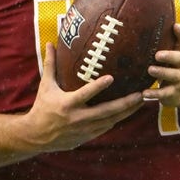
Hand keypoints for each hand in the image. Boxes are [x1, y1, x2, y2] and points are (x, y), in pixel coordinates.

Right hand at [25, 43, 144, 151]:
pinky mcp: (87, 136)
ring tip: (143, 101)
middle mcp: (78, 118)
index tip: (111, 77)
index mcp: (67, 104)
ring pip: (111, 120)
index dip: (98, 87)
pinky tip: (130, 111)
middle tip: (141, 94)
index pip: (85, 94)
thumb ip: (50, 65)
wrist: (36, 136)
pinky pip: (107, 127)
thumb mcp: (45, 86)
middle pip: (106, 111)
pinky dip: (118, 119)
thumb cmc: (42, 107)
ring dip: (127, 111)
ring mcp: (84, 129)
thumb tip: (49, 43)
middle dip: (125, 103)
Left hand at [143, 23, 179, 106]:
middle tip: (157, 54)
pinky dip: (155, 94)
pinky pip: (165, 93)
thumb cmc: (175, 67)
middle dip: (169, 56)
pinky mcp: (173, 93)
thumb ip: (168, 41)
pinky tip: (144, 93)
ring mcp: (179, 80)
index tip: (175, 26)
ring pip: (173, 76)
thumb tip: (152, 20)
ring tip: (150, 70)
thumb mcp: (174, 53)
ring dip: (162, 73)